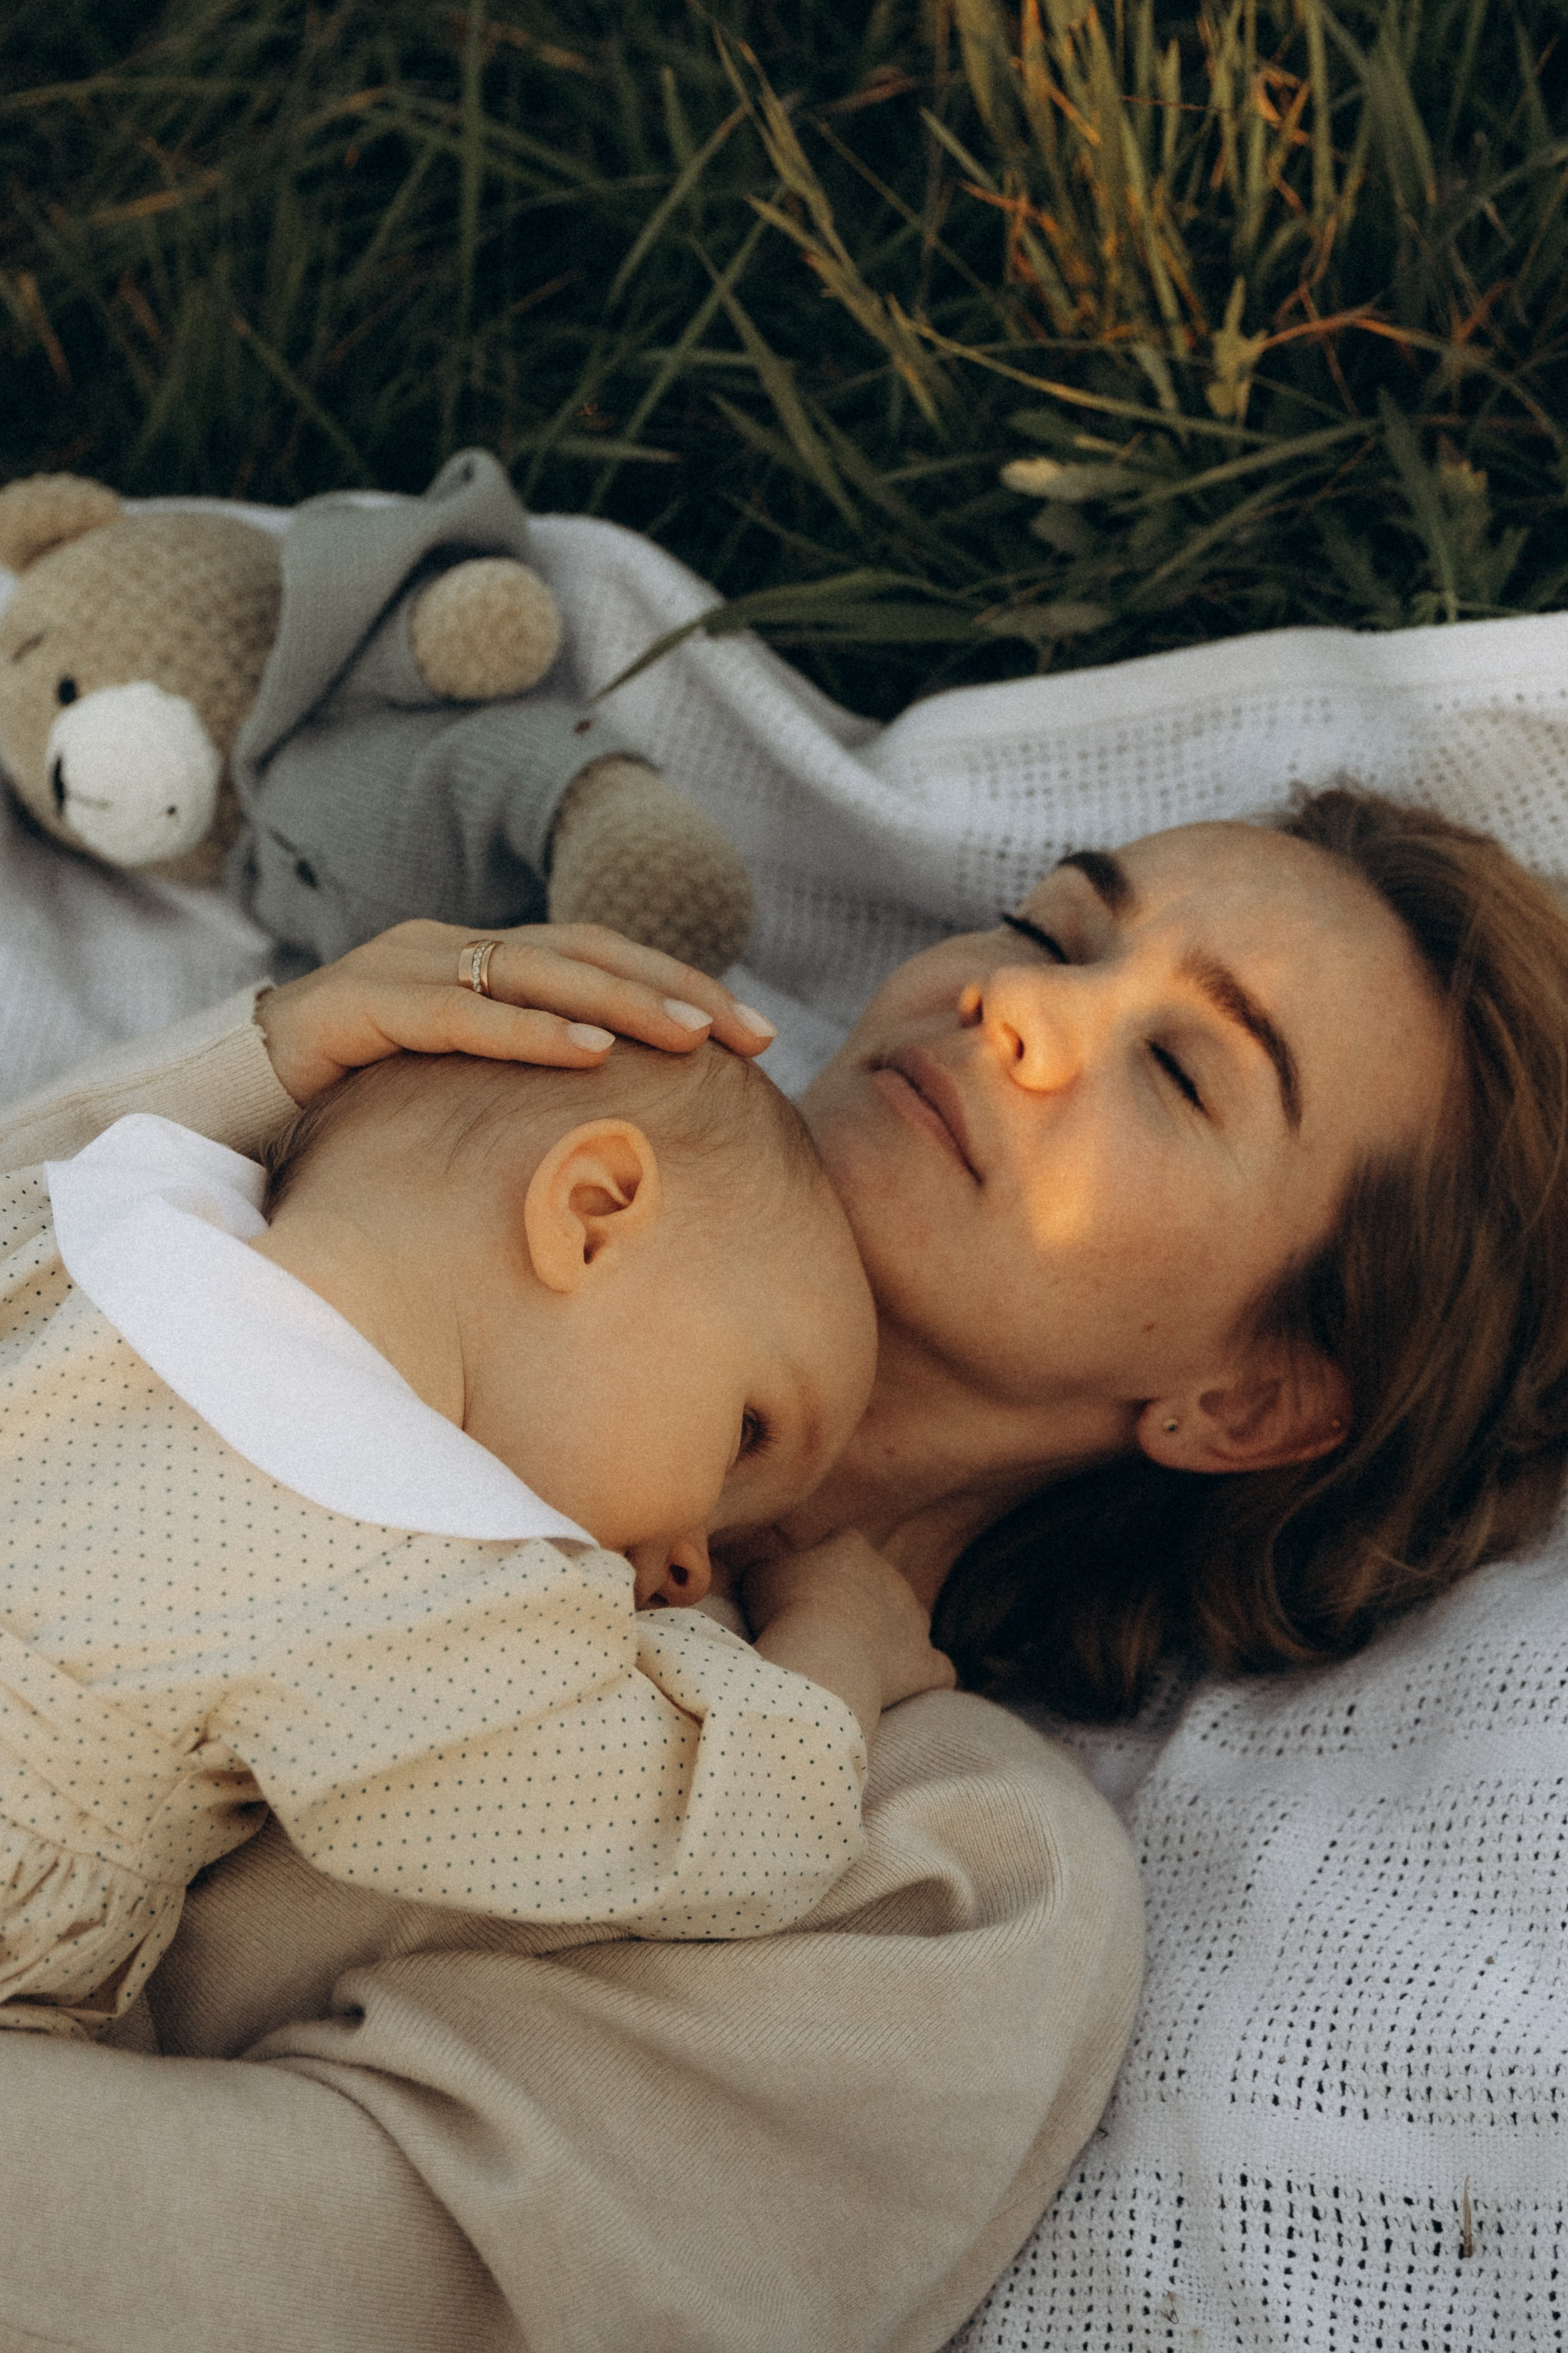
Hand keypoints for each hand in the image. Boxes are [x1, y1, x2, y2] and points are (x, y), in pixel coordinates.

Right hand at [255, 918, 777, 1103]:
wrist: (226, 1113)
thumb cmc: (359, 1115)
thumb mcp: (464, 1102)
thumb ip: (531, 1097)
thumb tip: (632, 1141)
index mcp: (481, 964)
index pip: (601, 959)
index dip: (680, 986)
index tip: (756, 1035)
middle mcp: (446, 950)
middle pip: (582, 953)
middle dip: (673, 990)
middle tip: (749, 1033)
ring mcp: (399, 970)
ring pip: (528, 971)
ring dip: (616, 1000)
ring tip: (689, 1036)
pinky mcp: (354, 1007)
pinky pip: (456, 1013)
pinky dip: (525, 1031)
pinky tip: (587, 1053)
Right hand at [743, 1531, 956, 1736]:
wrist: (823, 1655)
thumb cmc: (786, 1610)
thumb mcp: (760, 1576)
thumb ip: (771, 1566)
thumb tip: (773, 1572)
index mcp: (852, 1547)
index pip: (841, 1545)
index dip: (821, 1567)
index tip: (801, 1593)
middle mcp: (892, 1577)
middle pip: (876, 1584)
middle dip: (856, 1604)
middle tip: (821, 1634)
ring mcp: (914, 1621)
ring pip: (910, 1622)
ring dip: (890, 1638)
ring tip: (856, 1663)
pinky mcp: (925, 1663)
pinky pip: (938, 1669)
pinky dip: (927, 1676)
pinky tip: (913, 1686)